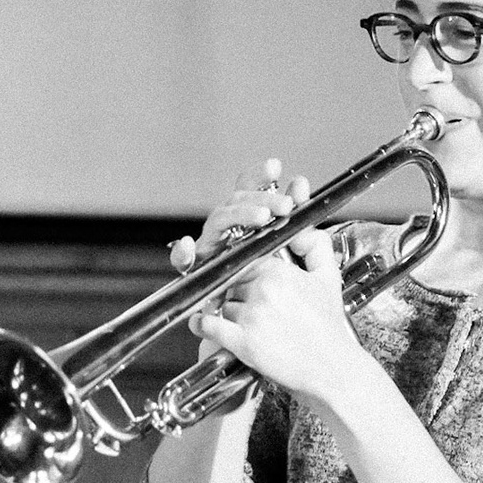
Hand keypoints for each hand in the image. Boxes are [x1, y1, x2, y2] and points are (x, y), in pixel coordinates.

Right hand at [168, 159, 313, 275]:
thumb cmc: (270, 278)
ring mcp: (210, 246)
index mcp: (244, 218)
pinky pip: (183, 260)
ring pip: (219, 220)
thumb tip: (300, 184)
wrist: (260, 315)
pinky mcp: (196, 269)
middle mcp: (225, 227)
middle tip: (286, 205)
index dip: (259, 176)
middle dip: (262, 198)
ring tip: (264, 217)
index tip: (275, 167)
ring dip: (240, 215)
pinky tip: (188, 246)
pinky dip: (181, 253)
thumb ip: (293, 213)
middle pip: (237, 201)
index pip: (247, 188)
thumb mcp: (287, 243)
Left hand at [187, 226, 363, 405]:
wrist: (332, 367)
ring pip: (223, 304)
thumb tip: (300, 232)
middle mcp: (264, 290)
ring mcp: (252, 316)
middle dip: (237, 293)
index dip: (245, 273)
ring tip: (242, 322)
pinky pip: (210, 326)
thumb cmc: (328, 327)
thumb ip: (316, 246)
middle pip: (232, 283)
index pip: (246, 262)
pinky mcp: (243, 342)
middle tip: (247, 305)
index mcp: (280, 272)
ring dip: (227, 312)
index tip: (244, 280)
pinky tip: (199, 323)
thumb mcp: (328, 279)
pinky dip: (201, 325)